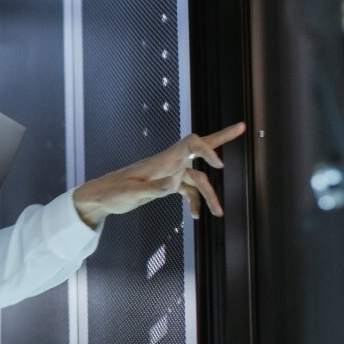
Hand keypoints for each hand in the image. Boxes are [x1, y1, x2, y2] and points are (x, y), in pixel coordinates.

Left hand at [71, 122, 245, 227]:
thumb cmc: (113, 193)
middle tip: (242, 127)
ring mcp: (168, 173)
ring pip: (198, 179)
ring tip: (218, 214)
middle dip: (221, 139)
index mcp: (162, 160)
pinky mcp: (166, 184)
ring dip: (209, 195)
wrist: (100, 198)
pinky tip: (195, 216)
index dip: (207, 149)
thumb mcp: (131, 193)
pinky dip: (195, 202)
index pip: (190, 144)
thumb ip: (153, 189)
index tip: (218, 165)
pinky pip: (188, 190)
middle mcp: (168, 163)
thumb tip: (172, 185)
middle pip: (199, 148)